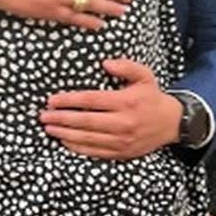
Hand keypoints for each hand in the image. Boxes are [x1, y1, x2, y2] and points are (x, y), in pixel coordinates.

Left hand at [39, 58, 182, 157]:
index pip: (91, 101)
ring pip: (88, 138)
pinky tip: (64, 141)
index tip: (52, 100)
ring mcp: (122, 140)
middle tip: (43, 117)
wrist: (172, 123)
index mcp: (126, 102)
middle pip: (86, 122)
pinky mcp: (122, 153)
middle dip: (61, 119)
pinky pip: (95, 152)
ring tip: (49, 129)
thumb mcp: (144, 75)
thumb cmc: (152, 97)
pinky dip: (78, 148)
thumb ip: (125, 66)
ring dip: (65, 134)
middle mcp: (123, 123)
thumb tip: (105, 63)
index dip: (69, 101)